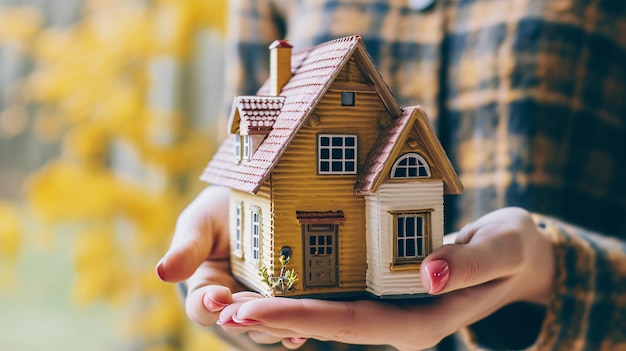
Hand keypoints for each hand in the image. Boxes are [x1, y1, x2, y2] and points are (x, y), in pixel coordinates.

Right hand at [156, 186, 306, 348]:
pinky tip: (302, 332)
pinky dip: (297, 329)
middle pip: (237, 323)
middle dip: (246, 316)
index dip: (208, 305)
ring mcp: (264, 304)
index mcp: (206, 289)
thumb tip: (162, 272)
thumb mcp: (201, 223)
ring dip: (274, 326)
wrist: (260, 202)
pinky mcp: (290, 301)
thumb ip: (187, 248)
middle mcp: (234, 304)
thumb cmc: (221, 212)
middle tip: (256, 307)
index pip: (202, 308)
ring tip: (284, 319)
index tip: (218, 294)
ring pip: (266, 327)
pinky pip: (292, 321)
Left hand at [217, 207, 555, 350]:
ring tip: (225, 300)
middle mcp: (396, 323)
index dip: (299, 317)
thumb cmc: (510, 250)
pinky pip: (334, 296)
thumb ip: (469, 263)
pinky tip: (267, 279)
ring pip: (323, 314)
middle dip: (272, 319)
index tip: (251, 310)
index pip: (351, 325)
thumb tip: (431, 272)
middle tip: (218, 309)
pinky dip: (299, 291)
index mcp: (421, 323)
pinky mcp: (380, 292)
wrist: (512, 256)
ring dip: (276, 308)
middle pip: (325, 325)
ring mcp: (386, 310)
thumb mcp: (502, 248)